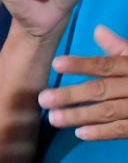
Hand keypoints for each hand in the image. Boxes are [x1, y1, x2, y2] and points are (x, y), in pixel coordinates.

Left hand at [41, 24, 127, 139]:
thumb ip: (121, 47)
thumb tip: (97, 30)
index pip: (107, 65)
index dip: (82, 64)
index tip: (56, 63)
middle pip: (102, 90)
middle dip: (71, 95)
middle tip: (43, 99)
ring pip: (109, 111)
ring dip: (80, 115)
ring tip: (54, 118)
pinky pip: (124, 130)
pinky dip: (102, 132)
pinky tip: (80, 133)